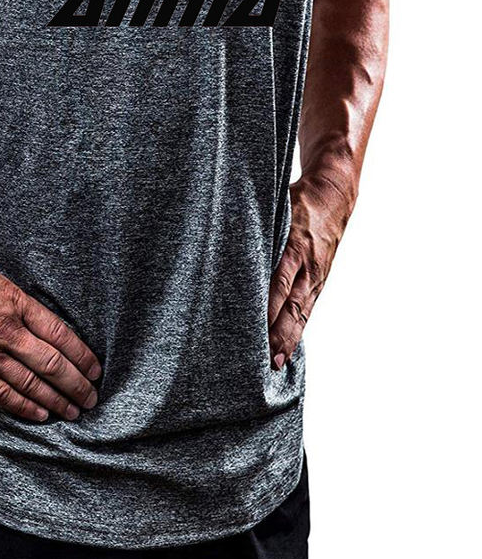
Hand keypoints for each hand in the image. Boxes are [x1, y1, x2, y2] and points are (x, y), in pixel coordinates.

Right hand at [0, 239, 100, 421]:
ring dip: (57, 401)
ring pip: (32, 385)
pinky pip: (1, 395)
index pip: (61, 335)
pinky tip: (41, 414)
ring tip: (74, 411)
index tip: (94, 368)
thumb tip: (25, 304)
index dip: (83, 356)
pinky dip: (24, 407)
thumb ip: (11, 293)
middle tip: (91, 397)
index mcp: (16, 302)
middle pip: (54, 365)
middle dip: (77, 385)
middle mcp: (6, 330)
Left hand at [268, 175, 349, 369]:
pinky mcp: (319, 280)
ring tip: (277, 362)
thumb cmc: (296, 200)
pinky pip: (308, 309)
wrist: (333, 196)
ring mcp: (316, 275)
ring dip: (289, 338)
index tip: (256, 327)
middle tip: (266, 358)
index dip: (268, 306)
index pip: (279, 282)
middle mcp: (308, 265)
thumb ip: (256, 225)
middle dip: (279, 333)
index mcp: (296, 246)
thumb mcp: (278, 208)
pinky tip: (288, 347)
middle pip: (292, 305)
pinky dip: (298, 329)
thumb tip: (225, 240)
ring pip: (302, 312)